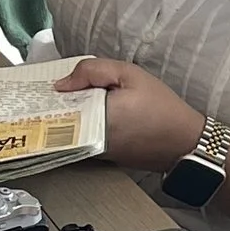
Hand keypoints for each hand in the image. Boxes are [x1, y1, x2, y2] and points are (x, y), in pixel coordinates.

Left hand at [55, 57, 206, 174]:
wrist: (184, 141)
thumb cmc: (162, 107)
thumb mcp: (130, 75)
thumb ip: (93, 71)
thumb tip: (61, 84)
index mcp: (94, 117)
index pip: (57, 104)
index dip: (51, 92)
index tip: (45, 83)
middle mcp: (89, 139)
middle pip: (59, 118)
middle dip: (57, 103)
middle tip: (57, 89)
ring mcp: (93, 152)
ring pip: (68, 130)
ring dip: (68, 115)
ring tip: (74, 99)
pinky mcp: (101, 159)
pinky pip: (81, 138)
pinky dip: (81, 126)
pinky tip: (89, 114)